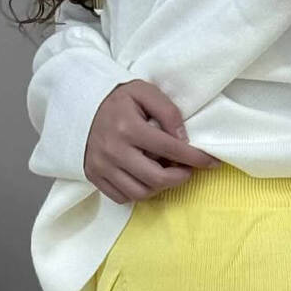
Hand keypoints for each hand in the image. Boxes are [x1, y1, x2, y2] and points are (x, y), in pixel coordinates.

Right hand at [84, 80, 220, 202]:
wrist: (79, 106)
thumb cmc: (117, 100)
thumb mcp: (143, 92)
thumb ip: (167, 110)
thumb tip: (183, 139)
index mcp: (128, 127)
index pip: (170, 148)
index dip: (194, 158)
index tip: (210, 162)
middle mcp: (114, 151)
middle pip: (156, 179)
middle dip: (179, 178)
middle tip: (186, 170)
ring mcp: (102, 167)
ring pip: (141, 193)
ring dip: (160, 188)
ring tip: (165, 173)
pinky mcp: (95, 177)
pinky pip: (123, 197)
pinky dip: (139, 192)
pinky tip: (144, 178)